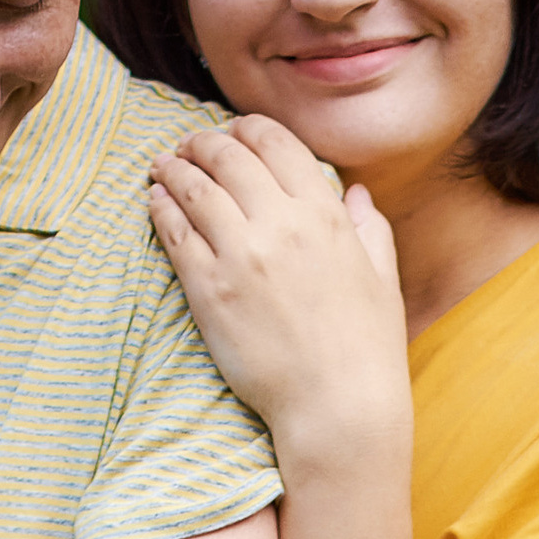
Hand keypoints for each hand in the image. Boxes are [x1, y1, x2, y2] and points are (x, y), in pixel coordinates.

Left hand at [146, 118, 410, 470]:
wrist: (337, 409)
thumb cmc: (367, 351)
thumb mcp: (382, 281)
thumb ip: (371, 229)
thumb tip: (358, 194)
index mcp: (324, 213)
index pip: (274, 141)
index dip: (246, 129)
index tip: (232, 133)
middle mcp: (280, 223)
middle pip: (227, 156)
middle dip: (203, 143)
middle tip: (189, 146)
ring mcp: (240, 255)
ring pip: (195, 188)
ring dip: (174, 169)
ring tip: (163, 166)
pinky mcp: (209, 291)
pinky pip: (176, 234)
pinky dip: (162, 209)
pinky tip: (156, 202)